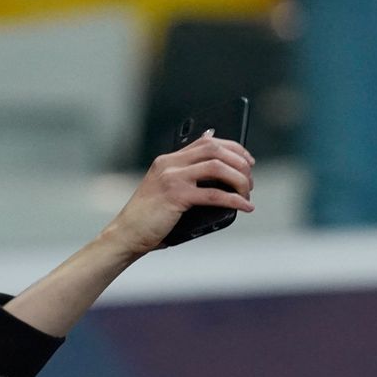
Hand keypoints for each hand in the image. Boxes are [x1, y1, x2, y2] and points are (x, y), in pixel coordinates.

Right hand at [98, 132, 255, 257]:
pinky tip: (244, 206)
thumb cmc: (149, 219)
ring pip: (217, 167)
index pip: (207, 142)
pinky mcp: (176, 196)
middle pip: (215, 150)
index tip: (248, 161)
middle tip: (250, 181)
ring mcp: (172, 178)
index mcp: (168, 160)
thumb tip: (216, 175)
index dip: (233, 148)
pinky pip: (213, 193)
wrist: (126, 235)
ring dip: (239, 179)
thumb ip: (185, 179)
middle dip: (240, 163)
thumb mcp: (166, 191)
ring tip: (247, 193)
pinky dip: (234, 199)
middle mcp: (170, 164)